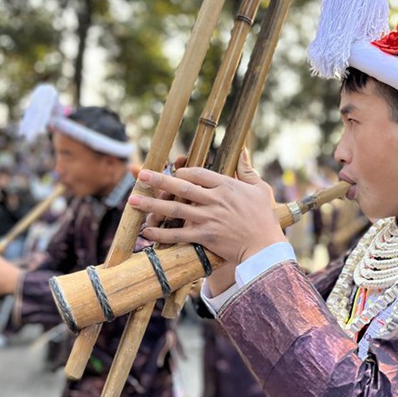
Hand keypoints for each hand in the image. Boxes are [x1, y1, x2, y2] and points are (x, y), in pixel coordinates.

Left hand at [128, 150, 285, 295]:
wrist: (264, 247)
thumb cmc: (264, 217)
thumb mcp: (260, 189)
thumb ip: (246, 169)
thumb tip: (241, 149)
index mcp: (226, 186)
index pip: (198, 173)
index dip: (183, 171)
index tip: (173, 170)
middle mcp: (215, 200)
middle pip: (182, 187)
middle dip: (159, 180)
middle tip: (141, 175)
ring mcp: (208, 219)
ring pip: (175, 210)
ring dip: (152, 205)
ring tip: (133, 201)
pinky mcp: (204, 237)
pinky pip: (178, 234)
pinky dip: (161, 233)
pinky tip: (146, 231)